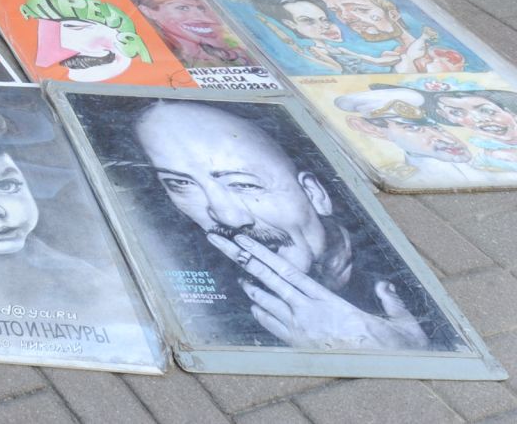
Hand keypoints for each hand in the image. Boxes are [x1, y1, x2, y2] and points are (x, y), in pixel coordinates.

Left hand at [205, 231, 429, 350]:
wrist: (385, 382)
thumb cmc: (394, 353)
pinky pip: (273, 327)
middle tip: (220, 243)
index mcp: (329, 302)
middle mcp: (310, 313)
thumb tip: (385, 287)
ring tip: (239, 276)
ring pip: (267, 303)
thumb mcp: (401, 324)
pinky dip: (261, 314)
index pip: (289, 272)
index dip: (263, 254)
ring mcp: (302, 332)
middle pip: (269, 280)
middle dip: (244, 260)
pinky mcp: (301, 348)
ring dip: (251, 288)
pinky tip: (255, 308)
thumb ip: (391, 301)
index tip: (244, 240)